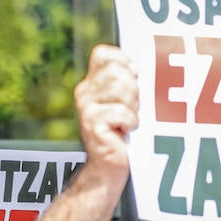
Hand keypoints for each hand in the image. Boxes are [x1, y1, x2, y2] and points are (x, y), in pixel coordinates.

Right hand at [74, 45, 137, 177]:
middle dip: (133, 90)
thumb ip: (125, 82)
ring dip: (133, 107)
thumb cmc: (122, 133)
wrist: (108, 166)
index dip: (122, 61)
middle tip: (130, 109)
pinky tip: (124, 132)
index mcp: (92, 83)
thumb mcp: (125, 102)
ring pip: (122, 89)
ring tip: (127, 121)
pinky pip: (122, 113)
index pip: (104, 54)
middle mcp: (85, 92)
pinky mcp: (92, 123)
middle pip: (118, 70)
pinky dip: (130, 123)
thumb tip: (135, 66)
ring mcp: (86, 107)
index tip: (132, 79)